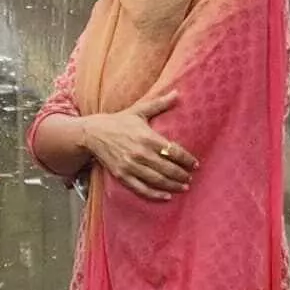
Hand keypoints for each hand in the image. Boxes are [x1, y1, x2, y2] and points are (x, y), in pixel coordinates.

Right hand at [84, 86, 194, 200]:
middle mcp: (140, 153)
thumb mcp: (139, 110)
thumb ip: (160, 103)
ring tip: (184, 187)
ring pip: (157, 180)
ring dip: (173, 185)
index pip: (174, 151)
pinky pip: (142, 188)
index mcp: (147, 137)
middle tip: (191, 177)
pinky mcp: (122, 175)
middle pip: (168, 168)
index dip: (187, 159)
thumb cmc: (119, 121)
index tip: (195, 164)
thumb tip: (177, 93)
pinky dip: (155, 194)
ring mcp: (131, 166)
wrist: (94, 133)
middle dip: (182, 175)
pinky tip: (166, 196)